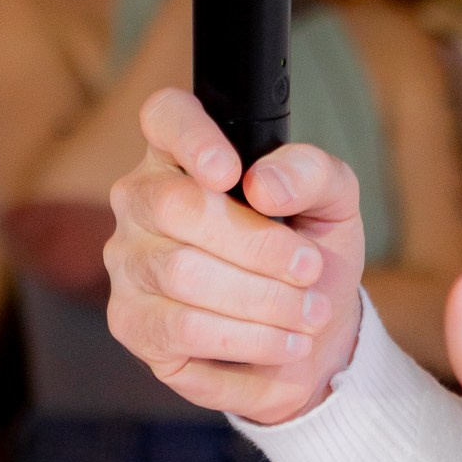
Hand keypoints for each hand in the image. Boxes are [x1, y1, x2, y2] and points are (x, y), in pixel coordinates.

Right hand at [105, 90, 365, 427]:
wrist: (308, 339)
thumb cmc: (310, 254)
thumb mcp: (333, 206)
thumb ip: (311, 175)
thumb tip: (264, 184)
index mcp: (186, 154)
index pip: (165, 117)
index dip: (191, 137)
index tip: (231, 173)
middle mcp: (141, 201)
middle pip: (177, 206)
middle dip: (259, 244)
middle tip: (311, 270)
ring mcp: (128, 263)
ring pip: (182, 274)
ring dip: (263, 300)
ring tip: (308, 315)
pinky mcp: (132, 324)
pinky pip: (182, 330)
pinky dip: (248, 340)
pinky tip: (283, 344)